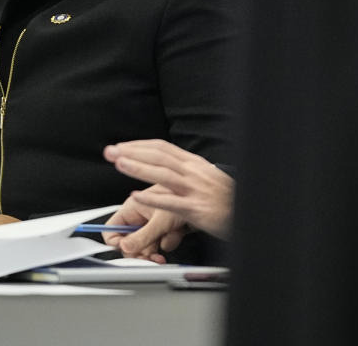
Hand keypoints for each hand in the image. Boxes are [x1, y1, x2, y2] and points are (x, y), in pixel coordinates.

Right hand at [102, 190, 187, 263]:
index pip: (113, 229)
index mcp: (133, 208)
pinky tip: (178, 232)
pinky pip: (162, 245)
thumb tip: (125, 248)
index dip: (116, 242)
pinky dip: (171, 241)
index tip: (126, 249)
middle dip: (140, 250)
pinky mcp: (166, 231)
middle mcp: (141, 217)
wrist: (206, 199)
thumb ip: (142, 236)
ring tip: (168, 236)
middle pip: (130, 243)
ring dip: (159, 246)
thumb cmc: (182, 196)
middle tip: (149, 256)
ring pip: (147, 247)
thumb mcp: (160, 219)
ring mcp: (153, 225)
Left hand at [103, 139, 233, 239]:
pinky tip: (137, 196)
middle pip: (159, 157)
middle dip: (132, 152)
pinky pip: (171, 202)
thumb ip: (185, 173)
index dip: (139, 146)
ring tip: (119, 164)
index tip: (121, 147)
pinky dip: (152, 198)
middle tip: (111, 152)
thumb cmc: (227, 199)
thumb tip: (162, 171)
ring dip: (139, 168)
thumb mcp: (205, 179)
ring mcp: (195, 190)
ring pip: (163, 175)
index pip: (162, 148)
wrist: (246, 213)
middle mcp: (194, 173)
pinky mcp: (196, 209)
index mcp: (194, 164)